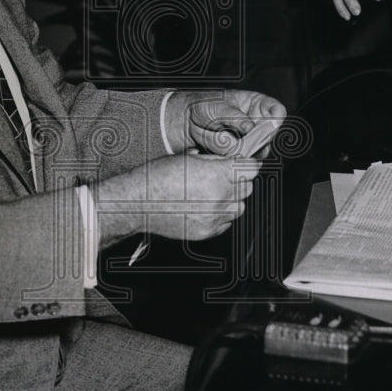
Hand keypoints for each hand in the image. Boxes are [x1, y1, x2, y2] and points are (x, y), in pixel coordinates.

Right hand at [96, 152, 262, 245]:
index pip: (251, 169)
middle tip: (224, 177)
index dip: (248, 165)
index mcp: (217, 175)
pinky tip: (205, 206)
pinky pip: (226, 222)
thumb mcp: (189, 158)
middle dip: (239, 181)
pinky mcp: (207, 232)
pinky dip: (221, 215)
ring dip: (232, 199)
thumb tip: (232, 160)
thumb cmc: (159, 177)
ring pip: (239, 207)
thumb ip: (215, 160)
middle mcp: (219, 197)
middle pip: (247, 188)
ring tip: (213, 193)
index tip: (244, 165)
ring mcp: (214, 217)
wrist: (140, 202)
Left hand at [165, 89, 286, 155]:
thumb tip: (250, 127)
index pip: (277, 111)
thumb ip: (235, 117)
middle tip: (241, 138)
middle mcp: (256, 124)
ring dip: (237, 148)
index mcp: (257, 105)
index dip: (277, 118)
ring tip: (218, 137)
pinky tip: (216, 147)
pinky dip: (228, 156)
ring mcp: (248, 140)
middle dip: (256, 140)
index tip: (272, 125)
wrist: (187, 120)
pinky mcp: (238, 154)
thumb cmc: (204, 105)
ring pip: (254, 151)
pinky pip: (240, 160)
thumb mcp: (218, 106)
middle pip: (269, 136)